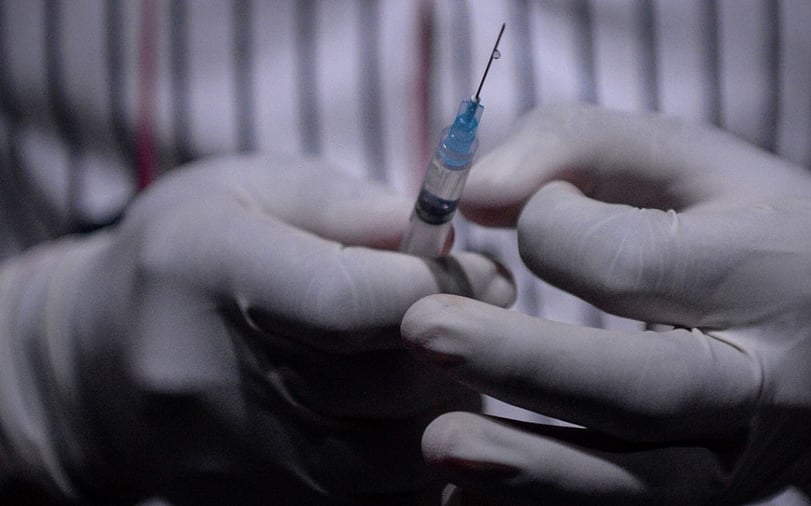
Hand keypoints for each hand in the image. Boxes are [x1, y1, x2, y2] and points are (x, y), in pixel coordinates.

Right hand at [0, 155, 513, 503]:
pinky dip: (415, 463)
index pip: (353, 301)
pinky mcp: (253, 504)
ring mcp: (231, 457)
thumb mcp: (247, 189)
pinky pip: (372, 502)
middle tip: (479, 316)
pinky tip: (409, 415)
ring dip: (447, 411)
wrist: (90, 367)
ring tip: (445, 365)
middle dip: (460, 348)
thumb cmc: (182, 255)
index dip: (443, 285)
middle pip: (386, 386)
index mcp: (208, 271)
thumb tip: (442, 232)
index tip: (485, 273)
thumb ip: (342, 202)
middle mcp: (212, 378)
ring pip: (393, 459)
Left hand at [401, 105, 810, 504]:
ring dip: (530, 469)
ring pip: (637, 482)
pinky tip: (470, 499)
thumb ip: (582, 147)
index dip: (556, 230)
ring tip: (438, 444)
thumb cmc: (761, 232)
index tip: (536, 210)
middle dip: (525, 363)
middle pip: (642, 386)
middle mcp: (771, 382)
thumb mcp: (691, 160)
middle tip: (423, 331)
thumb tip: (476, 192)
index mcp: (775, 272)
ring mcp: (742, 460)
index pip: (638, 261)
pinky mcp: (713, 503)